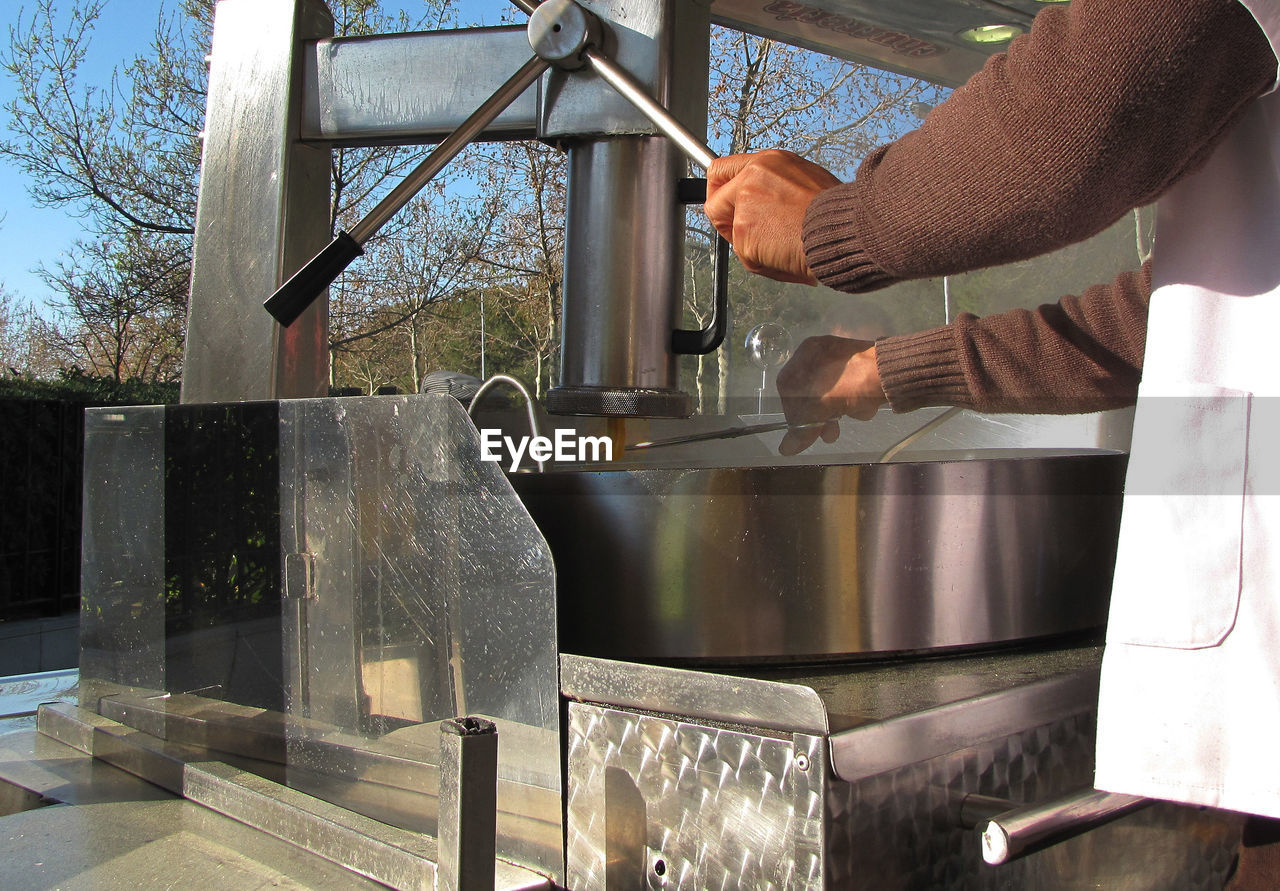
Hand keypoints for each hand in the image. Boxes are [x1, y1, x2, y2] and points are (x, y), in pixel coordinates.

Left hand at [705, 150, 839, 284]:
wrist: (843, 230)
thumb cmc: (835, 213)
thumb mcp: (806, 182)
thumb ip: (775, 188)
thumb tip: (766, 203)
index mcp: (767, 163)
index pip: (722, 170)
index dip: (720, 192)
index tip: (724, 205)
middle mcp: (752, 178)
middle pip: (715, 202)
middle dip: (729, 224)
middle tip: (755, 236)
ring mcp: (744, 204)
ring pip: (732, 234)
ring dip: (753, 248)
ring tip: (783, 246)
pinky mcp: (744, 231)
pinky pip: (745, 256)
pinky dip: (763, 263)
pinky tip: (785, 256)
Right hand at [775, 336, 886, 454]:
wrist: (896, 371)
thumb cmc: (853, 383)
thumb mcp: (823, 406)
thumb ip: (802, 429)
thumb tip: (785, 449)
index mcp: (806, 354)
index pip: (788, 391)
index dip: (794, 415)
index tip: (805, 434)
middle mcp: (821, 353)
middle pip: (811, 395)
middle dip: (822, 418)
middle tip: (831, 436)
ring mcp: (843, 359)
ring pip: (832, 396)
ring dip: (841, 412)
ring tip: (855, 416)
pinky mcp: (862, 366)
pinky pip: (850, 391)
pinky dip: (856, 402)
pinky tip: (867, 407)